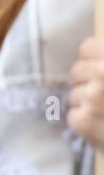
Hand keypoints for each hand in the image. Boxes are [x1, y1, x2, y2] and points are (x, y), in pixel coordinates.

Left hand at [69, 37, 103, 151]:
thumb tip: (99, 62)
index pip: (87, 49)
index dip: (94, 61)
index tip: (101, 71)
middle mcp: (103, 73)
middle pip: (77, 72)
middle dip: (89, 83)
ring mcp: (92, 97)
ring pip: (75, 95)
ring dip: (89, 105)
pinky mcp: (85, 122)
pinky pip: (74, 117)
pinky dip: (88, 124)